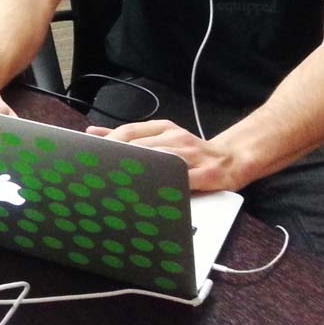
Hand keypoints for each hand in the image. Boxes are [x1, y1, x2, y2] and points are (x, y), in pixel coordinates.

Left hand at [86, 120, 244, 191]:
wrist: (233, 158)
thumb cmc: (191, 152)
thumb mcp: (161, 137)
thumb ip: (129, 136)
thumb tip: (93, 133)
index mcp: (163, 128)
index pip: (129, 132)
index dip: (108, 144)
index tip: (90, 156)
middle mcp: (176, 138)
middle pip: (140, 147)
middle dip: (118, 161)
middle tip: (98, 175)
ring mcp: (192, 155)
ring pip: (161, 162)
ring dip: (138, 174)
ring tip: (117, 185)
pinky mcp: (207, 174)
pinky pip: (183, 181)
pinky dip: (167, 187)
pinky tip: (151, 196)